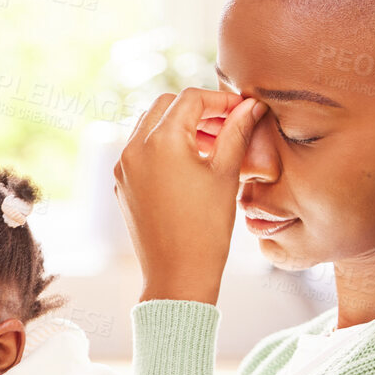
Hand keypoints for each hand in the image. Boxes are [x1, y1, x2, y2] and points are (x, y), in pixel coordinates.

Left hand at [114, 88, 264, 303]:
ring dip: (180, 127)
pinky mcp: (123, 185)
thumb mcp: (226, 174)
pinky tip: (191, 165)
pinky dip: (164, 147)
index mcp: (159, 140)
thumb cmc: (206, 228)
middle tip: (227, 125)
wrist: (178, 276)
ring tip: (212, 146)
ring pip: (150, 126)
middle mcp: (134, 149)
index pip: (191, 99)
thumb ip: (237, 132)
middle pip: (166, 105)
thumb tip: (251, 106)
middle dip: (198, 110)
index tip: (242, 110)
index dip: (221, 100)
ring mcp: (124, 167)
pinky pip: (141, 151)